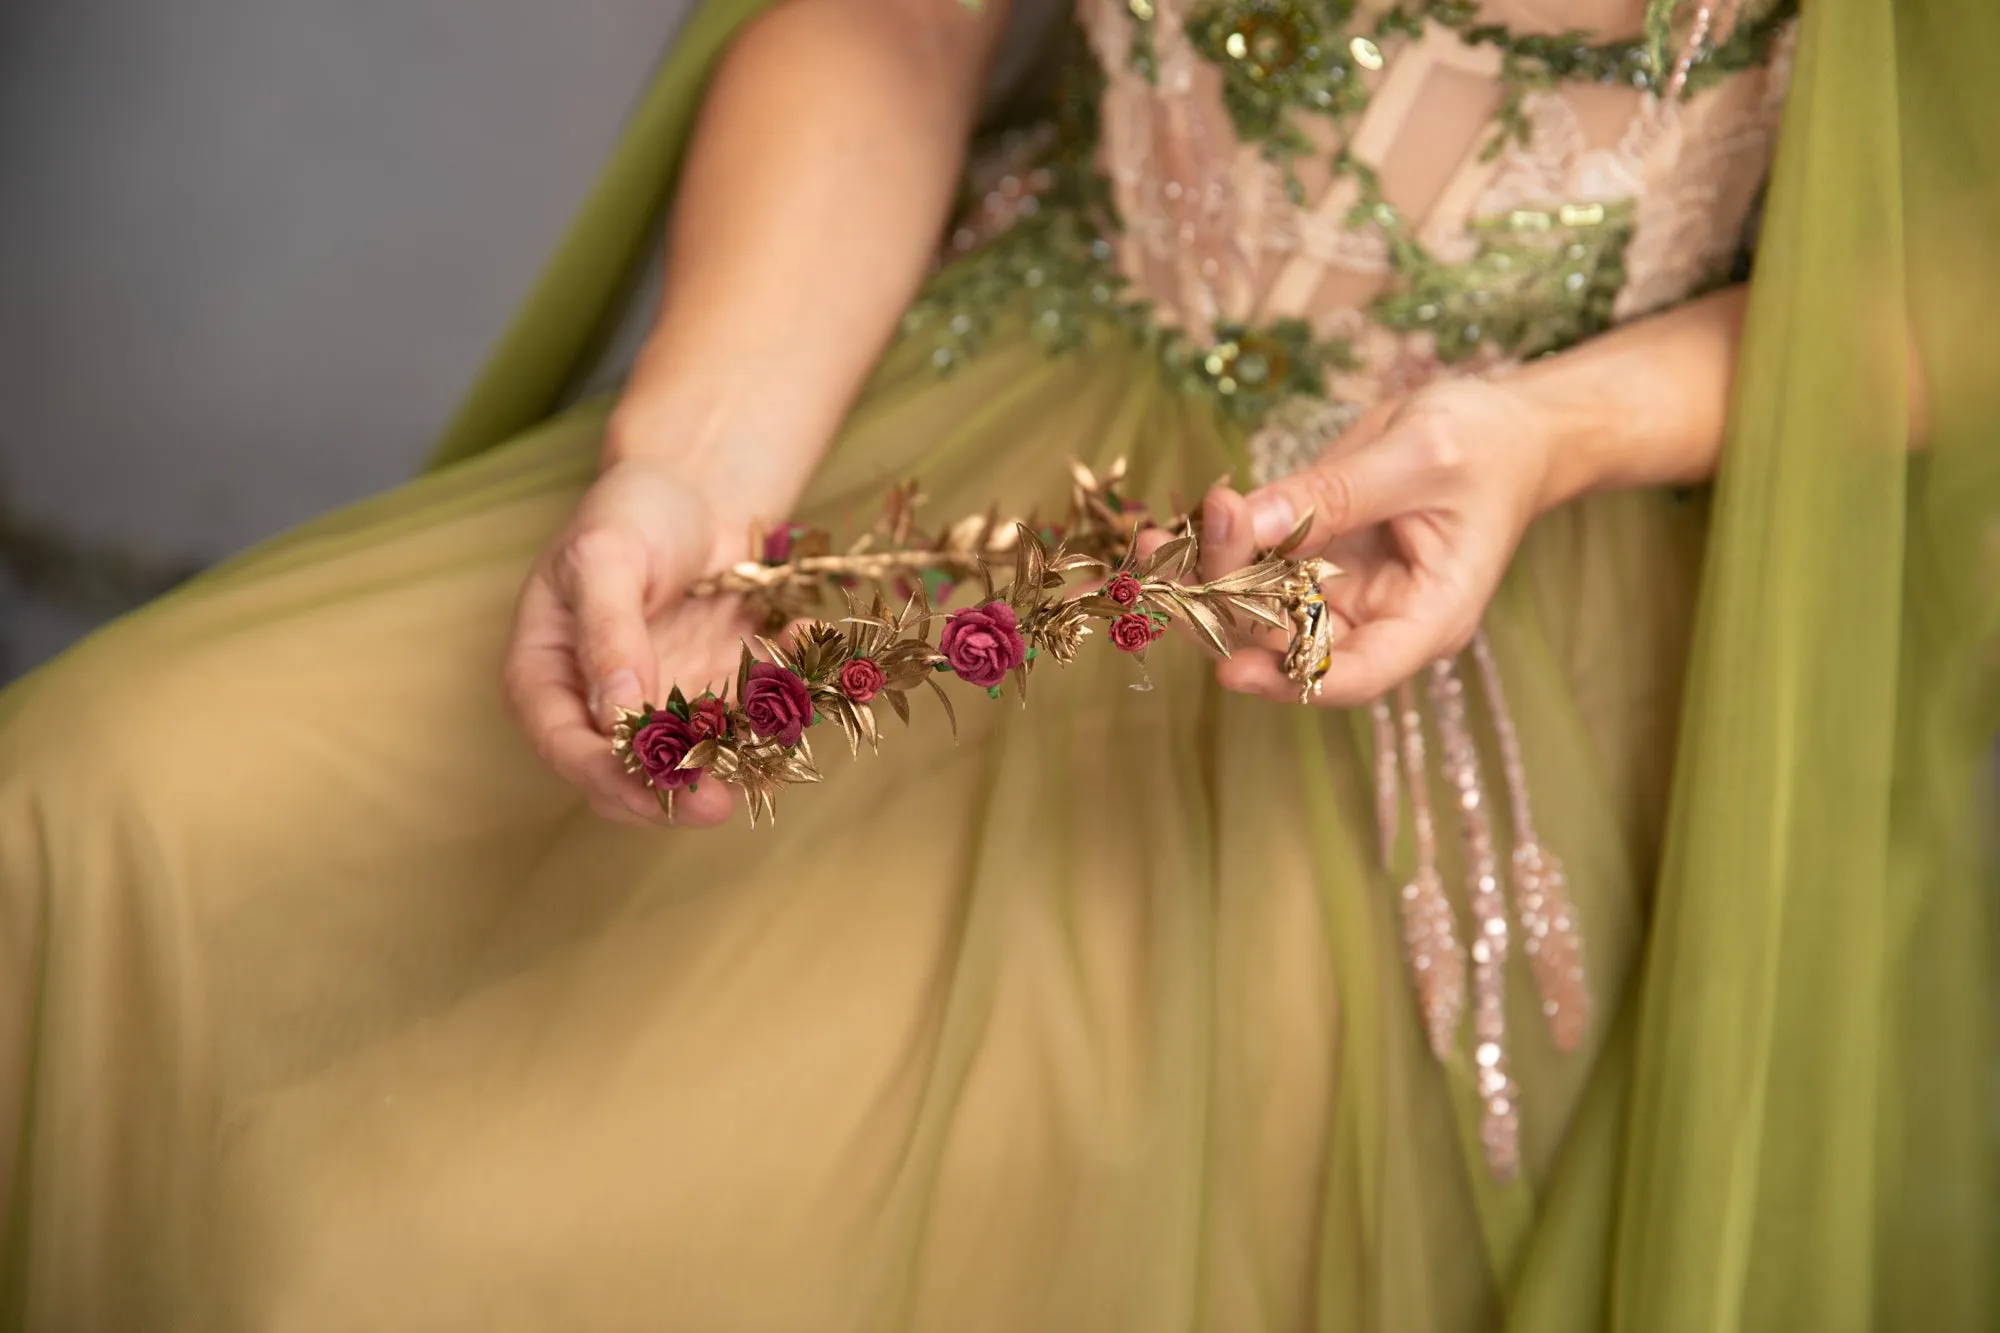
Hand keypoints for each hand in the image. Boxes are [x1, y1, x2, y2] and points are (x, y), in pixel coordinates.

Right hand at [502, 455, 762, 827]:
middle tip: (717, 803)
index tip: (651, 791)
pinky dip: (781, 710)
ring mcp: (664, 708)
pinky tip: (805, 655)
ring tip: (773, 743)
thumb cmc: (631, 513)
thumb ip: (607, 632)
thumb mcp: (607, 556)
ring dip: (733, 765)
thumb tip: (616, 713)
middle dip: (674, 794)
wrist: (694, 490)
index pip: (565, 746)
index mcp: (547, 676)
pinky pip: (752, 726)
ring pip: (695, 764)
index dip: (605, 777)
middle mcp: (602, 707)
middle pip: (628, 776)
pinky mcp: (719, 699)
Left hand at [1198, 379, 1561, 706]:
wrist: (1506, 426)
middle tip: (1180, 548)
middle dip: (1227, 606)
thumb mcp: (1417, 456)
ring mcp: (1342, 593)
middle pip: (1289, 643)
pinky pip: (1256, 569)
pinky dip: (1216, 551)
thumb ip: (1336, 494)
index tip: (1230, 668)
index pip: (1354, 676)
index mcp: (1426, 618)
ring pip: (1258, 610)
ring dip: (1205, 581)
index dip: (1290, 681)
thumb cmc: (1485, 444)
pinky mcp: (1316, 560)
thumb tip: (1250, 523)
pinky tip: (1174, 528)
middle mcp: (1378, 620)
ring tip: (1155, 542)